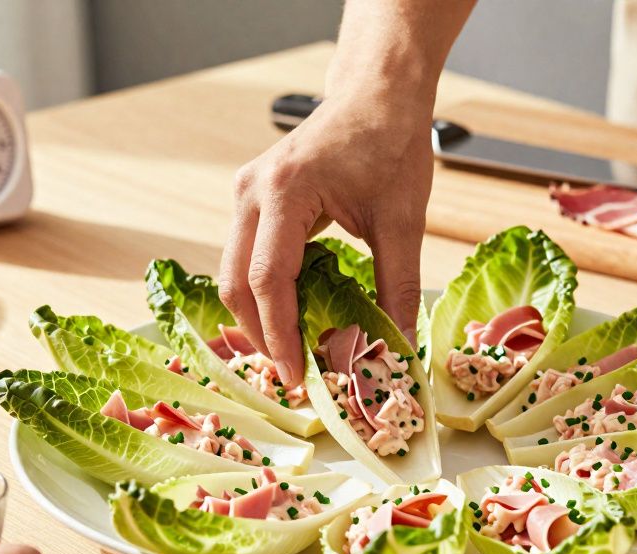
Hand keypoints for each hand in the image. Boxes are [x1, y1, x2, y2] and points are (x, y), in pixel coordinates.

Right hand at [219, 91, 432, 386]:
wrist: (377, 93)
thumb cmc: (390, 143)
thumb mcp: (403, 221)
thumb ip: (398, 287)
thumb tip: (400, 349)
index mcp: (285, 191)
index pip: (268, 280)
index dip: (279, 335)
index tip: (298, 376)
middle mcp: (252, 191)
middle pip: (236, 282)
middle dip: (260, 335)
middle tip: (293, 373)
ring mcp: (246, 192)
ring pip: (234, 272)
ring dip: (258, 316)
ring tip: (293, 352)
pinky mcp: (253, 198)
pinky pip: (246, 256)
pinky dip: (264, 291)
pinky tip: (294, 315)